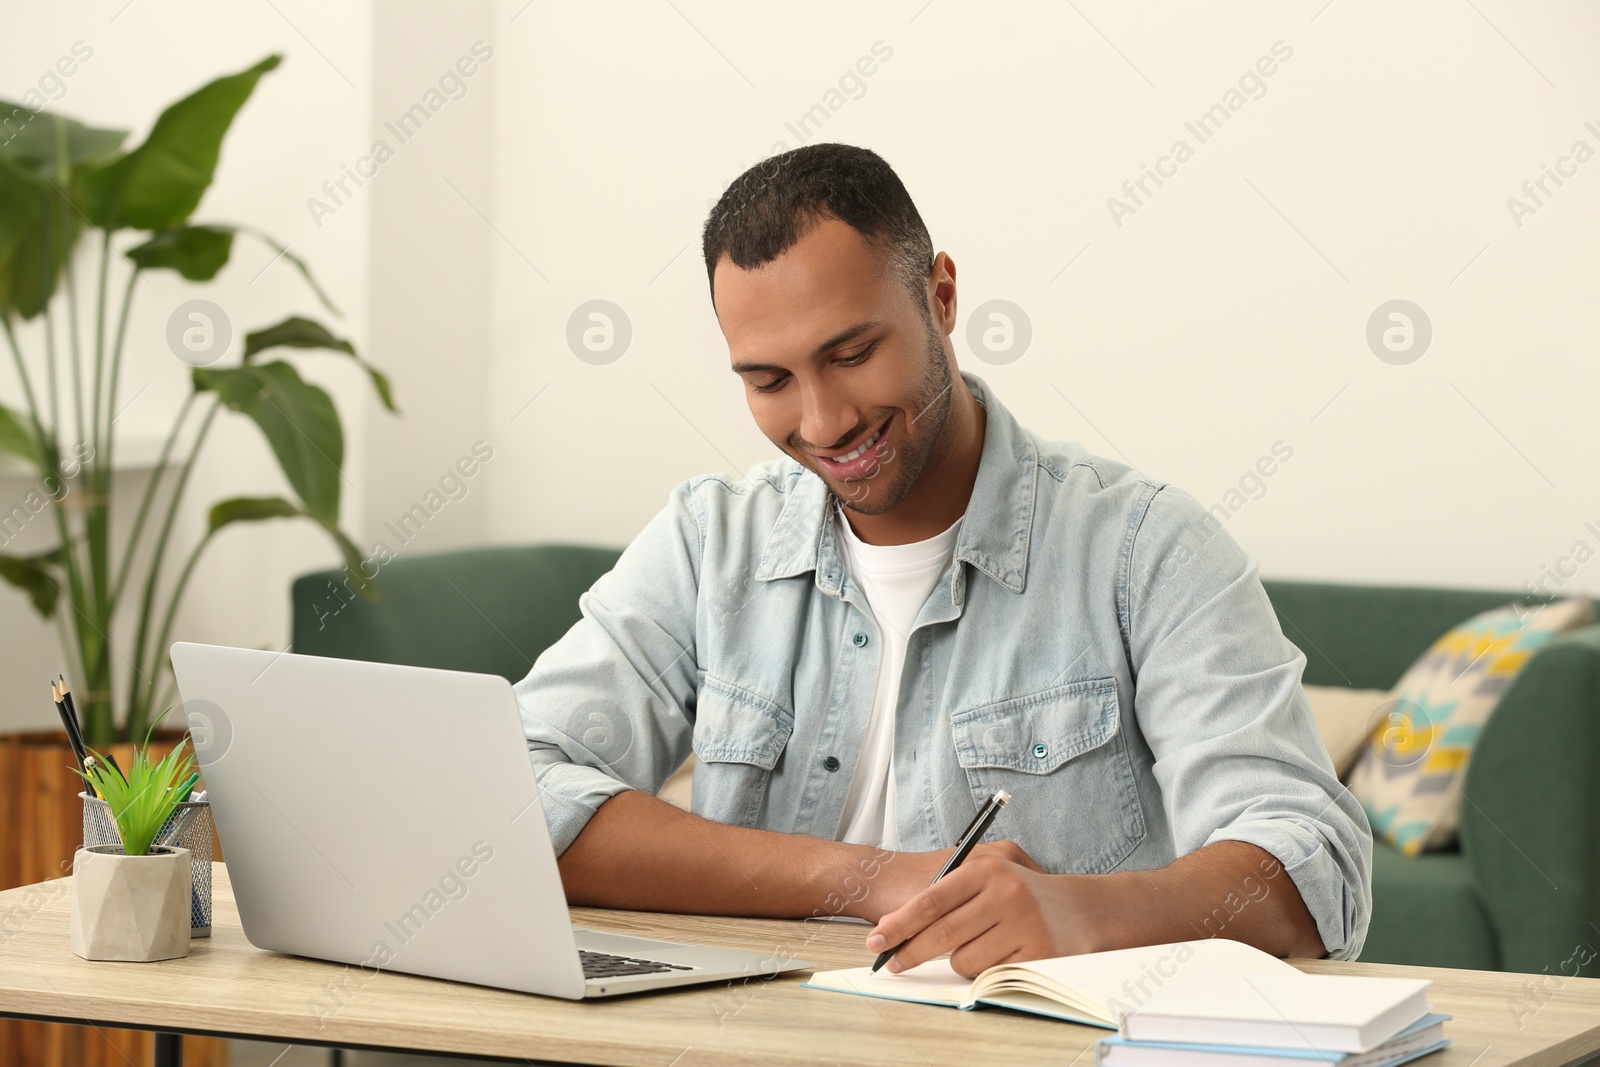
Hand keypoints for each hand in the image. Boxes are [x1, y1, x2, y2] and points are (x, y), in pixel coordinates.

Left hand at [864, 848, 1117, 977]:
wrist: (1077, 909)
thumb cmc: (1017, 893)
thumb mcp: (984, 878)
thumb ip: (945, 893)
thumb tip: (892, 926)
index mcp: (986, 868)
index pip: (931, 901)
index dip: (899, 924)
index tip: (876, 941)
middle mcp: (1006, 893)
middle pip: (942, 934)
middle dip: (911, 952)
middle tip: (893, 963)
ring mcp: (1024, 923)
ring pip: (963, 960)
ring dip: (957, 960)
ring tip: (977, 944)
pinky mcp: (1038, 953)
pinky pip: (989, 974)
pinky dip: (984, 970)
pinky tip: (999, 953)